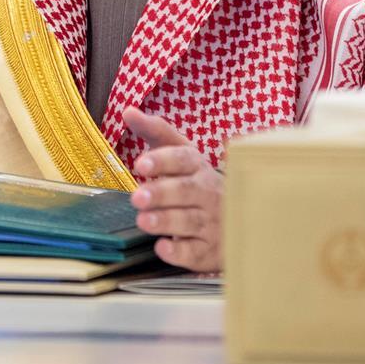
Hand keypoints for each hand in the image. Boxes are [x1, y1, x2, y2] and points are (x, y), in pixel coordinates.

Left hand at [124, 107, 223, 272]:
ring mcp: (212, 222)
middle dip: (161, 193)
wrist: (236, 219)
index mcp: (198, 167)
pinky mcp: (209, 250)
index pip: (183, 158)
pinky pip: (196, 252)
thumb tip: (127, 111)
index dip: (163, 160)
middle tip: (137, 197)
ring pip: (191, 221)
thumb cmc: (197, 181)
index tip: (140, 163)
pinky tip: (163, 247)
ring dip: (166, 221)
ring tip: (144, 221)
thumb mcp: (181, 154)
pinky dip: (180, 252)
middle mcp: (208, 193)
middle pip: (186, 191)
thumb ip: (155, 132)